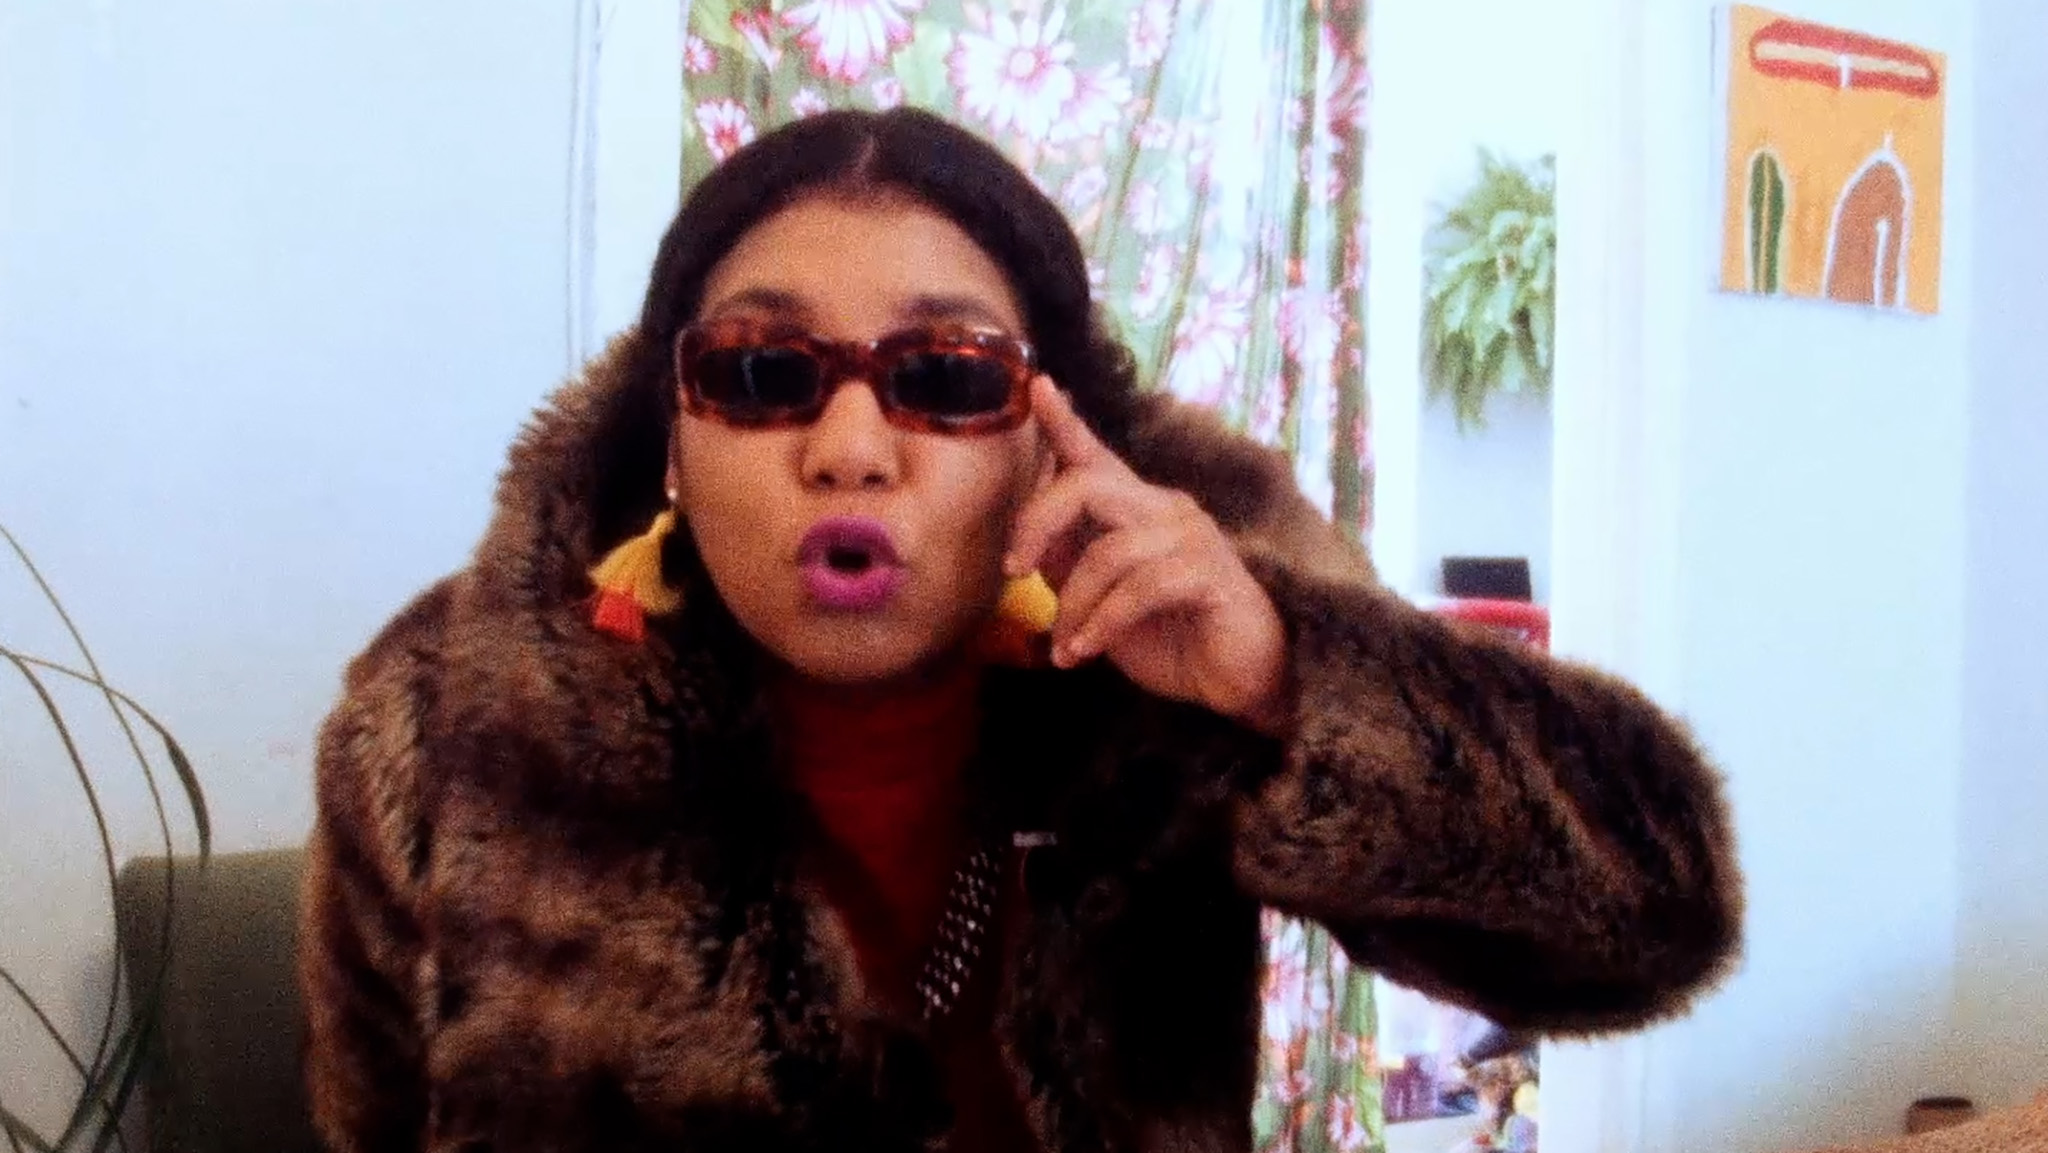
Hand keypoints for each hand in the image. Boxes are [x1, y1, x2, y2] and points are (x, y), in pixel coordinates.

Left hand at [1004, 378, 1291, 733]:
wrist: (1238, 681)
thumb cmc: (1171, 636)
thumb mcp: (1102, 602)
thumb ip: (1071, 566)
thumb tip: (1028, 543)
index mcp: (1138, 509)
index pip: (1096, 456)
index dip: (1065, 423)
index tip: (1037, 386)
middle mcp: (1166, 509)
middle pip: (1086, 486)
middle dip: (1036, 524)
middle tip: (1013, 571)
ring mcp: (1192, 537)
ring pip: (1108, 550)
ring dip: (1072, 605)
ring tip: (1064, 647)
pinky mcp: (1209, 574)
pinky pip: (1139, 588)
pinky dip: (1102, 624)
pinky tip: (1085, 651)